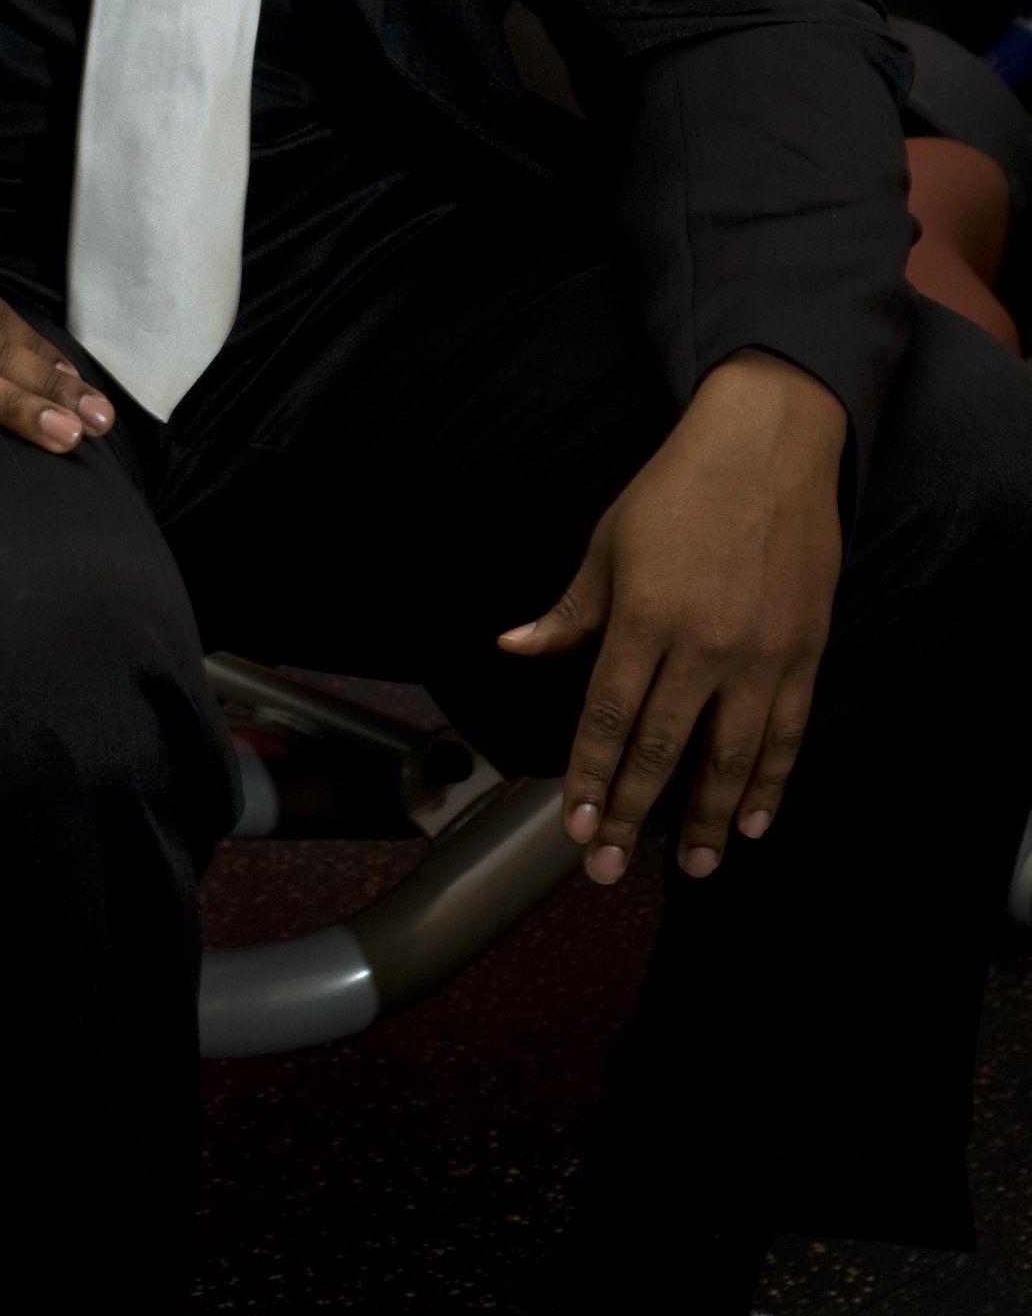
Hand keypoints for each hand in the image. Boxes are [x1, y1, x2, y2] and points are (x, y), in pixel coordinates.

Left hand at [497, 351, 845, 883]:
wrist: (769, 445)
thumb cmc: (677, 490)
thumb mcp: (607, 543)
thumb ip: (569, 611)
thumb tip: (513, 647)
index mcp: (643, 618)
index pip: (607, 717)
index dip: (589, 779)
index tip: (576, 829)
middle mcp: (702, 645)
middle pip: (661, 751)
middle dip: (634, 817)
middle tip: (612, 870)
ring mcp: (759, 654)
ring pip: (730, 757)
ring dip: (709, 819)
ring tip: (694, 867)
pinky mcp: (803, 651)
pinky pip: (787, 733)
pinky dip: (772, 782)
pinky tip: (755, 821)